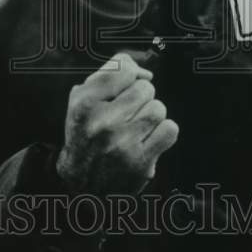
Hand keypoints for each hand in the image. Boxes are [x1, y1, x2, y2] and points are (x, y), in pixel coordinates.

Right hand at [56, 52, 178, 194]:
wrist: (82, 183)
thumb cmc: (86, 134)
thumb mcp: (82, 100)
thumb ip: (109, 75)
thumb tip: (145, 72)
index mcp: (84, 103)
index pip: (123, 68)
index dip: (129, 73)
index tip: (124, 85)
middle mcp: (102, 123)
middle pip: (145, 88)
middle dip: (139, 97)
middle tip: (127, 111)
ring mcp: (123, 144)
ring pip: (158, 108)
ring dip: (151, 114)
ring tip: (136, 126)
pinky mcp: (141, 163)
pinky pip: (170, 130)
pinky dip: (163, 132)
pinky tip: (148, 137)